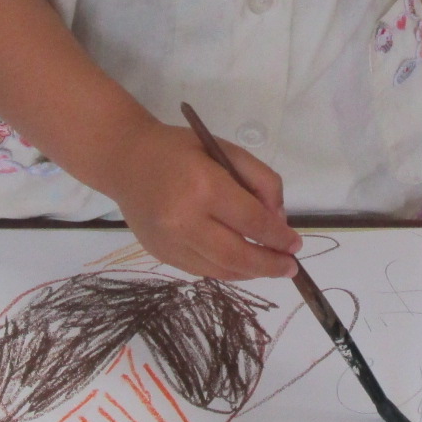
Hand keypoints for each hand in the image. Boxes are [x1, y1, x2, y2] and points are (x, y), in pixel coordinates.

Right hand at [101, 122, 300, 281]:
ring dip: (250, 272)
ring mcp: (169, 241)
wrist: (125, 159)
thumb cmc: (180, 150)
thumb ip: (260, 181)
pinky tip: (239, 263)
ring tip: (268, 267)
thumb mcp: (227, 150)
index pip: (252, 221)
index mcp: (204, 186)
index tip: (295, 244)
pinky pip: (200, 271)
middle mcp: (184, 219)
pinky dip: (225, 270)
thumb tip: (278, 221)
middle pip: (237, 255)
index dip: (278, 237)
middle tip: (290, 268)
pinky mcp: (159, 254)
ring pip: (220, 270)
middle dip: (269, 265)